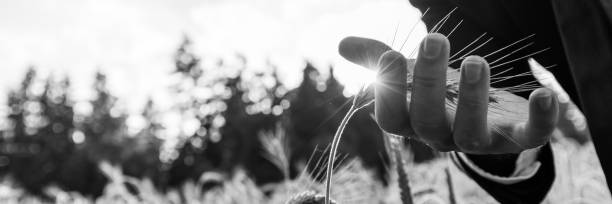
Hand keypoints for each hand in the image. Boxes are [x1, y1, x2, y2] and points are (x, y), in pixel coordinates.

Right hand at [339, 33, 559, 153]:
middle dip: (429, 82)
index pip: (392, 118)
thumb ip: (378, 58)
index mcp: (413, 121)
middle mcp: (441, 135)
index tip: (392, 55)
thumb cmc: (438, 90)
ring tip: (474, 61)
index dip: (390, 91)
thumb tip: (342, 43)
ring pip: (471, 133)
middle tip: (433, 40)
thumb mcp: (409, 73)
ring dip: (472, 99)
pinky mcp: (514, 137)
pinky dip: (540, 119)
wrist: (483, 112)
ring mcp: (478, 139)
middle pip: (428, 121)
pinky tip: (544, 93)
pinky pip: (529, 137)